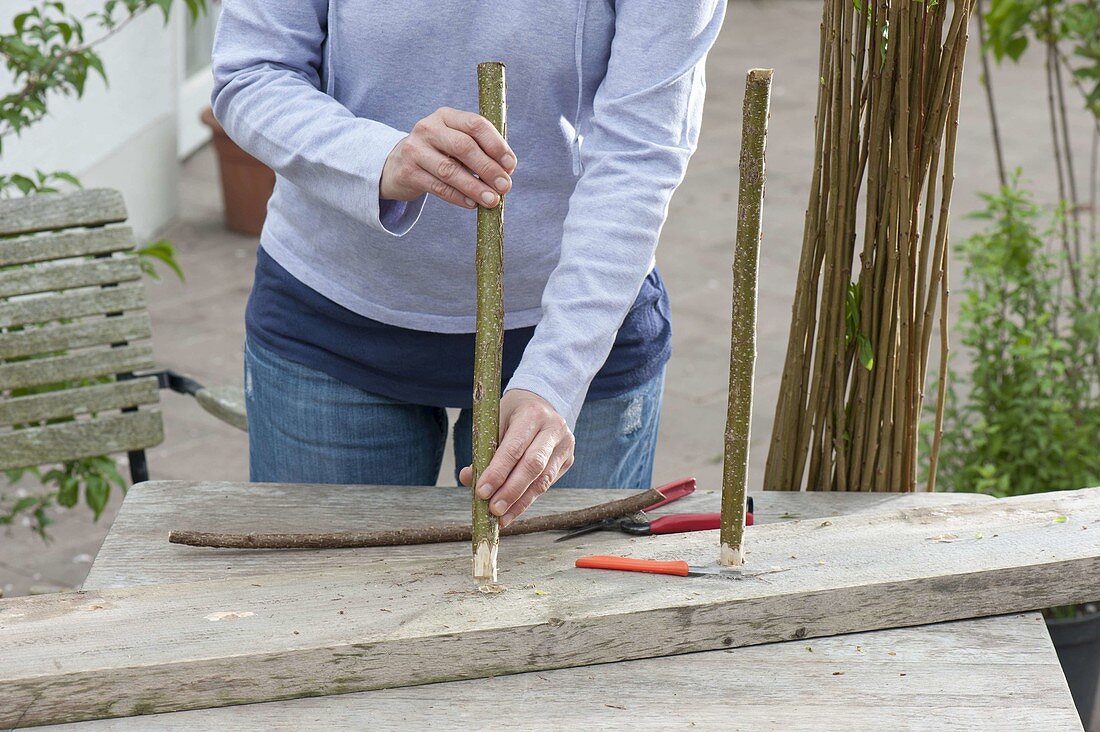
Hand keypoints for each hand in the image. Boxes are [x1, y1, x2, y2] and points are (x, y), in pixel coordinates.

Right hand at [380, 107, 516, 209]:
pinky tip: (472, 204)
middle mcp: (428, 129)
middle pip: (464, 147)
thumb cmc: (438, 153)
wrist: (397, 165)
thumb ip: (479, 150)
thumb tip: (506, 171)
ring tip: (492, 200)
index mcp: (446, 116)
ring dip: (475, 187)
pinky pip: (438, 187)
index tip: (510, 165)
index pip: (475, 124)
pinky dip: (458, 197)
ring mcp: (415, 150)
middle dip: (488, 168)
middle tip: (505, 186)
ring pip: (450, 170)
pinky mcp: (408, 172)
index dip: (496, 145)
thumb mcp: (454, 142)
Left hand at [459, 390, 574, 526]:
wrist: (541, 401)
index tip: (481, 492)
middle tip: (493, 510)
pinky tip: (513, 511)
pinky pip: (547, 484)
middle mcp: (554, 428)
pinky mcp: (568, 459)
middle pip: (533, 466)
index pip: (514, 448)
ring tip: (502, 518)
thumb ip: (483, 449)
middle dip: (511, 491)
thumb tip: (468, 478)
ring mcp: (565, 445)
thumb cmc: (513, 413)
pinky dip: (528, 500)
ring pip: (543, 480)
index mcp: (532, 414)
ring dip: (520, 502)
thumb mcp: (494, 422)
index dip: (498, 472)